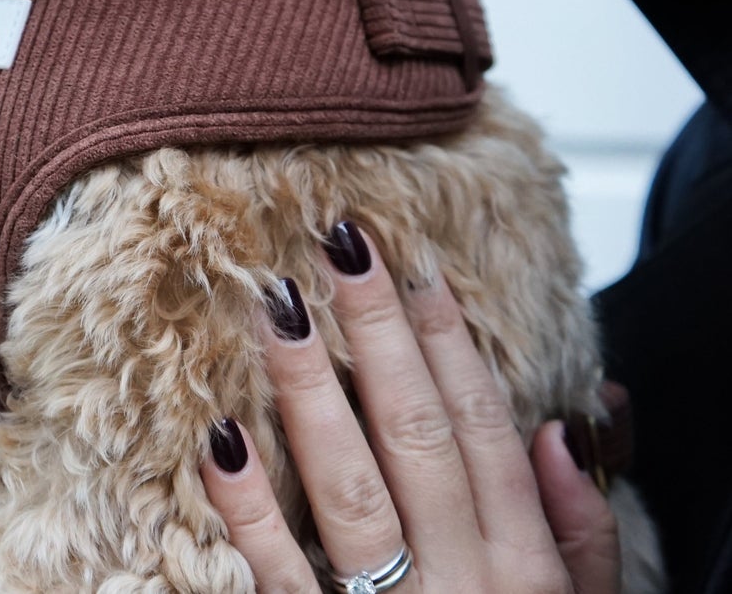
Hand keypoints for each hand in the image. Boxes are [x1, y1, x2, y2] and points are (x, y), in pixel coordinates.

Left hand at [200, 222, 619, 593]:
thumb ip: (581, 539)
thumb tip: (557, 431)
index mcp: (523, 571)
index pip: (482, 430)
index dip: (448, 344)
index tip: (415, 267)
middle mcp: (463, 586)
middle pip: (417, 436)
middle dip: (378, 335)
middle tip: (340, 242)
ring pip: (350, 487)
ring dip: (312, 393)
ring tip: (278, 308)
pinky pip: (282, 580)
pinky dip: (251, 514)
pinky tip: (220, 440)